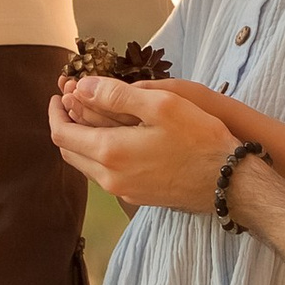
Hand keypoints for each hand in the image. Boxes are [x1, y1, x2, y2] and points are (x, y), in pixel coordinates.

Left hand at [50, 75, 237, 212]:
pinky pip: (106, 174)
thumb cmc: (199, 138)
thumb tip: (80, 88)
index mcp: (110, 152)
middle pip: (70, 152)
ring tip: (93, 115)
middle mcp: (110, 178)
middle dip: (66, 124)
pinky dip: (100, 153)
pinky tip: (117, 137)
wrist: (228, 182)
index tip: (59, 93)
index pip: (62, 134)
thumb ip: (116, 95)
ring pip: (87, 164)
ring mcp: (123, 190)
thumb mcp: (160, 104)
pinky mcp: (138, 196)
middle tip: (72, 101)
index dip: (56, 112)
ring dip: (83, 140)